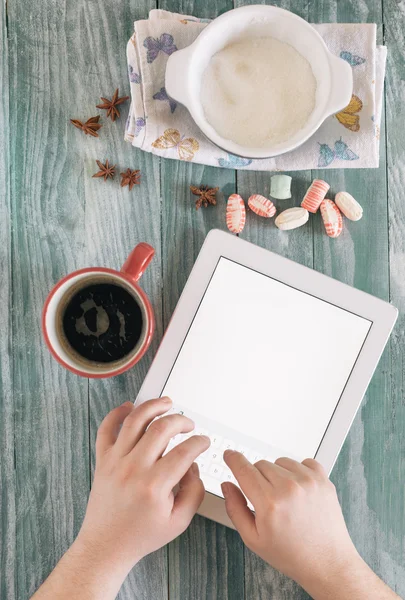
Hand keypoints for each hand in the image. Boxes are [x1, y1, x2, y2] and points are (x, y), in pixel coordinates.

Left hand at [77, 398, 209, 577]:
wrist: (105, 546)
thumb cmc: (140, 535)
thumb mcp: (179, 522)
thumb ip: (194, 492)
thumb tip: (193, 466)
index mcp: (154, 486)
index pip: (184, 452)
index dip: (199, 442)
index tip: (203, 442)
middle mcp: (134, 469)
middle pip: (161, 428)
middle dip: (181, 421)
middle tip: (189, 425)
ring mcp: (116, 461)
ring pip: (135, 420)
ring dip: (154, 406)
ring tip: (166, 403)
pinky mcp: (103, 460)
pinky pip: (106, 429)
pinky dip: (117, 413)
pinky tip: (129, 406)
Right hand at [221, 453, 359, 591]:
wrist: (327, 562)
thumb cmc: (292, 554)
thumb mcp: (253, 539)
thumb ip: (235, 509)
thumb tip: (227, 485)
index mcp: (269, 503)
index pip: (244, 469)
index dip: (233, 459)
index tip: (229, 455)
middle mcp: (289, 488)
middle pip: (260, 464)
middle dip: (257, 478)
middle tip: (265, 500)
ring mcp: (308, 481)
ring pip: (280, 462)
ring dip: (277, 474)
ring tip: (284, 498)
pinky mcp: (322, 479)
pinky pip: (302, 462)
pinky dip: (297, 472)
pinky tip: (298, 491)